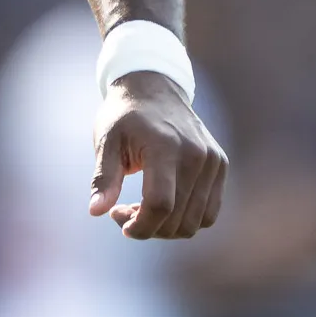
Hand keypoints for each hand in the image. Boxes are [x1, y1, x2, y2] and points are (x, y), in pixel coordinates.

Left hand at [90, 71, 226, 238]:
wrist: (155, 88)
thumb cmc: (125, 117)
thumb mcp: (106, 142)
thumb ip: (104, 178)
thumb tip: (95, 211)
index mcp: (165, 148)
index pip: (160, 205)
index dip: (139, 226)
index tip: (117, 218)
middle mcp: (196, 155)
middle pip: (177, 220)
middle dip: (147, 227)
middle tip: (123, 210)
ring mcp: (213, 161)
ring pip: (195, 222)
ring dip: (166, 228)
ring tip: (142, 208)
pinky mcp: (220, 165)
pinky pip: (208, 212)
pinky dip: (185, 219)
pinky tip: (162, 205)